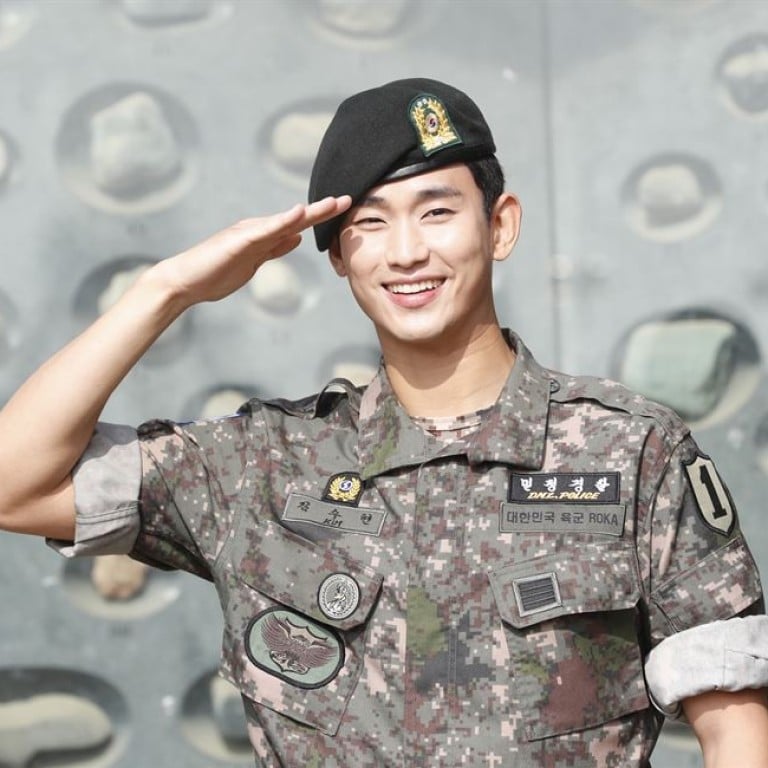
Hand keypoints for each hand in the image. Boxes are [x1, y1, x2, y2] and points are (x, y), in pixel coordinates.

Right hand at [153, 195, 350, 308]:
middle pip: (296, 219)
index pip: (297, 226)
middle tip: (348, 199)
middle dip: (323, 210)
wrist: (185, 281)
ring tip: (333, 203)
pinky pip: (265, 231)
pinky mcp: (239, 241)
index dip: (320, 218)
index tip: (342, 209)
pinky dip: (283, 221)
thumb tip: (297, 238)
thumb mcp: (254, 262)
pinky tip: (299, 214)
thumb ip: (275, 249)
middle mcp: (257, 230)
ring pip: (285, 221)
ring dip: (310, 212)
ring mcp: (248, 234)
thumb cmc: (215, 274)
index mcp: (262, 237)